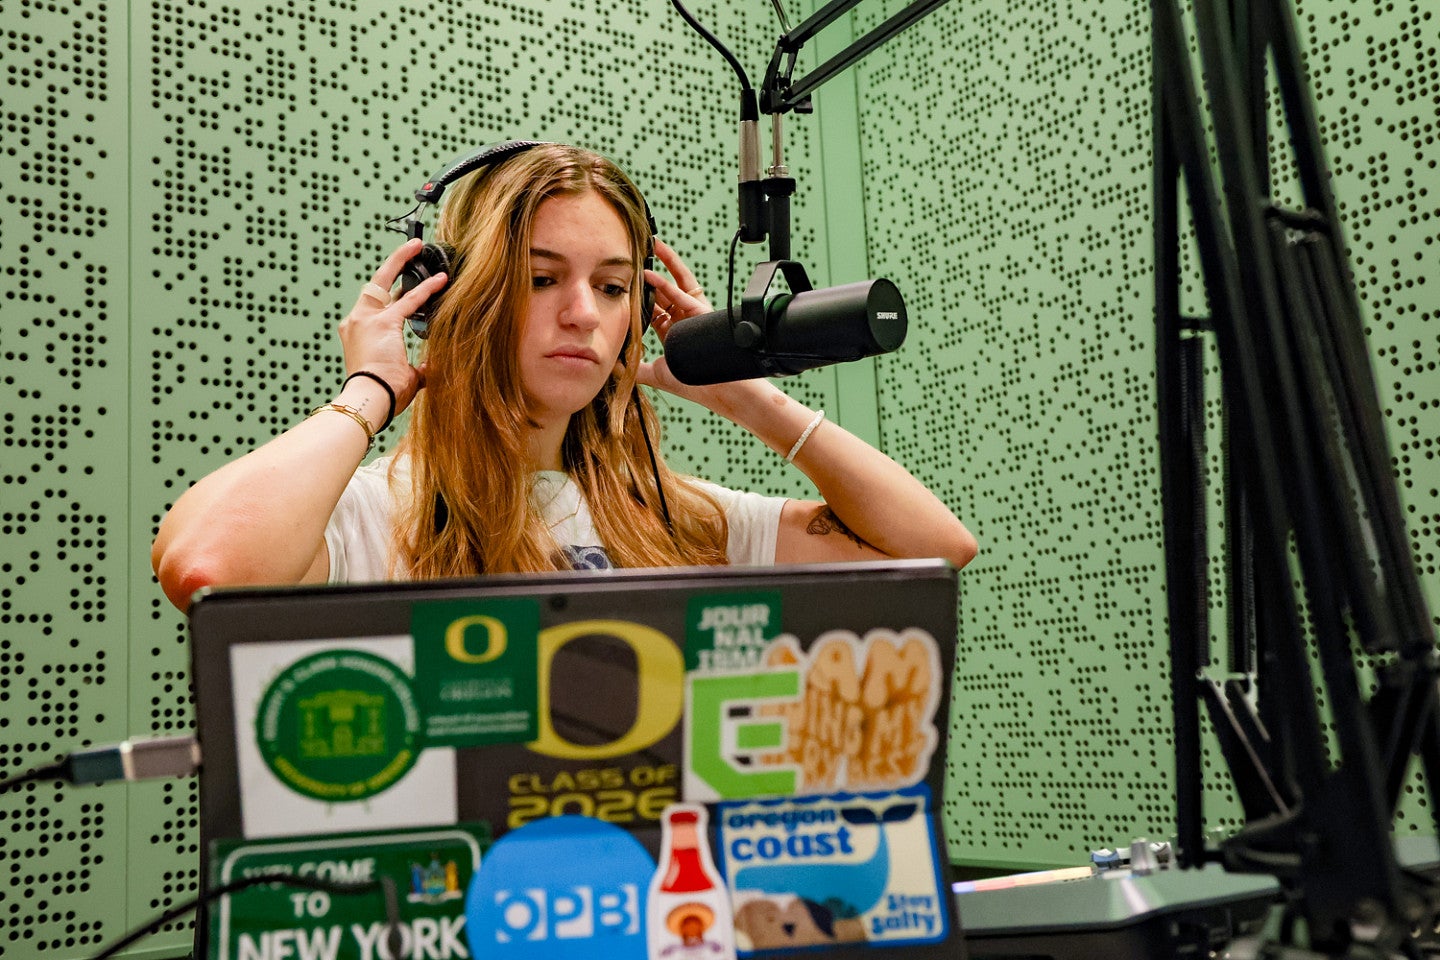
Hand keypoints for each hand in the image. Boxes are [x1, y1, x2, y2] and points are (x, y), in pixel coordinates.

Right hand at [337, 238, 445, 412]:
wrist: (370, 399)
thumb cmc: (382, 394)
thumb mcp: (403, 378)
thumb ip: (417, 368)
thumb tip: (431, 367)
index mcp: (358, 334)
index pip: (377, 306)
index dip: (392, 293)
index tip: (404, 283)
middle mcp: (357, 322)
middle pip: (375, 284)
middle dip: (393, 264)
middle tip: (410, 248)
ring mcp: (366, 319)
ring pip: (384, 279)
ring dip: (402, 261)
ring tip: (417, 245)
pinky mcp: (383, 323)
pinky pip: (409, 301)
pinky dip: (426, 289)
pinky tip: (441, 279)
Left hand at [638, 238, 717, 398]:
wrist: (717, 391)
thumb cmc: (693, 384)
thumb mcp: (656, 375)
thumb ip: (635, 369)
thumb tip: (613, 366)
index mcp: (673, 332)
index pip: (653, 307)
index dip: (640, 293)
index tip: (626, 280)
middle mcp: (683, 319)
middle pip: (665, 289)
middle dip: (651, 272)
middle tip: (637, 255)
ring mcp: (693, 314)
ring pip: (677, 282)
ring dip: (664, 263)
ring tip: (651, 245)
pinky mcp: (702, 312)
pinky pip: (683, 294)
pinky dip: (666, 283)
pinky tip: (650, 274)